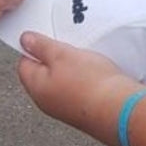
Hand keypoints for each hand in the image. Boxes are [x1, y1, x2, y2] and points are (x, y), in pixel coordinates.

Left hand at [17, 31, 133, 145]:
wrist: (120, 109)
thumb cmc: (89, 83)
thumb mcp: (60, 54)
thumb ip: (40, 46)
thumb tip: (24, 40)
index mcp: (36, 88)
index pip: (24, 63)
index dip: (33, 47)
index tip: (45, 36)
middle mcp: (47, 102)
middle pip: (44, 73)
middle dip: (55, 57)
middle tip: (68, 45)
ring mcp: (66, 107)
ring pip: (63, 80)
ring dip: (72, 67)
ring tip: (85, 57)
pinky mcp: (84, 110)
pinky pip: (79, 89)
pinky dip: (85, 79)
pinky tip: (96, 72)